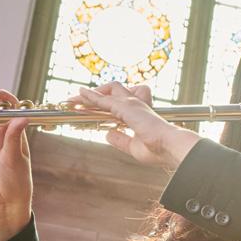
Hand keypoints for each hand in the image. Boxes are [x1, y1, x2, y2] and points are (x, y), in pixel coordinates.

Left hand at [69, 82, 199, 168]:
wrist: (169, 146)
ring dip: (88, 95)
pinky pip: (104, 100)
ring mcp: (131, 104)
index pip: (115, 103)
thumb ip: (120, 140)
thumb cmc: (158, 149)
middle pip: (110, 92)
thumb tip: (107, 134)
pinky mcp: (126, 107)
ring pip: (106, 93)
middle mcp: (135, 105)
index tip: (86, 110)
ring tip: (72, 101)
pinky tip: (80, 95)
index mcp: (138, 113)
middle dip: (93, 95)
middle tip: (75, 103)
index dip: (100, 105)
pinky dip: (91, 97)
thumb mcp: (133, 147)